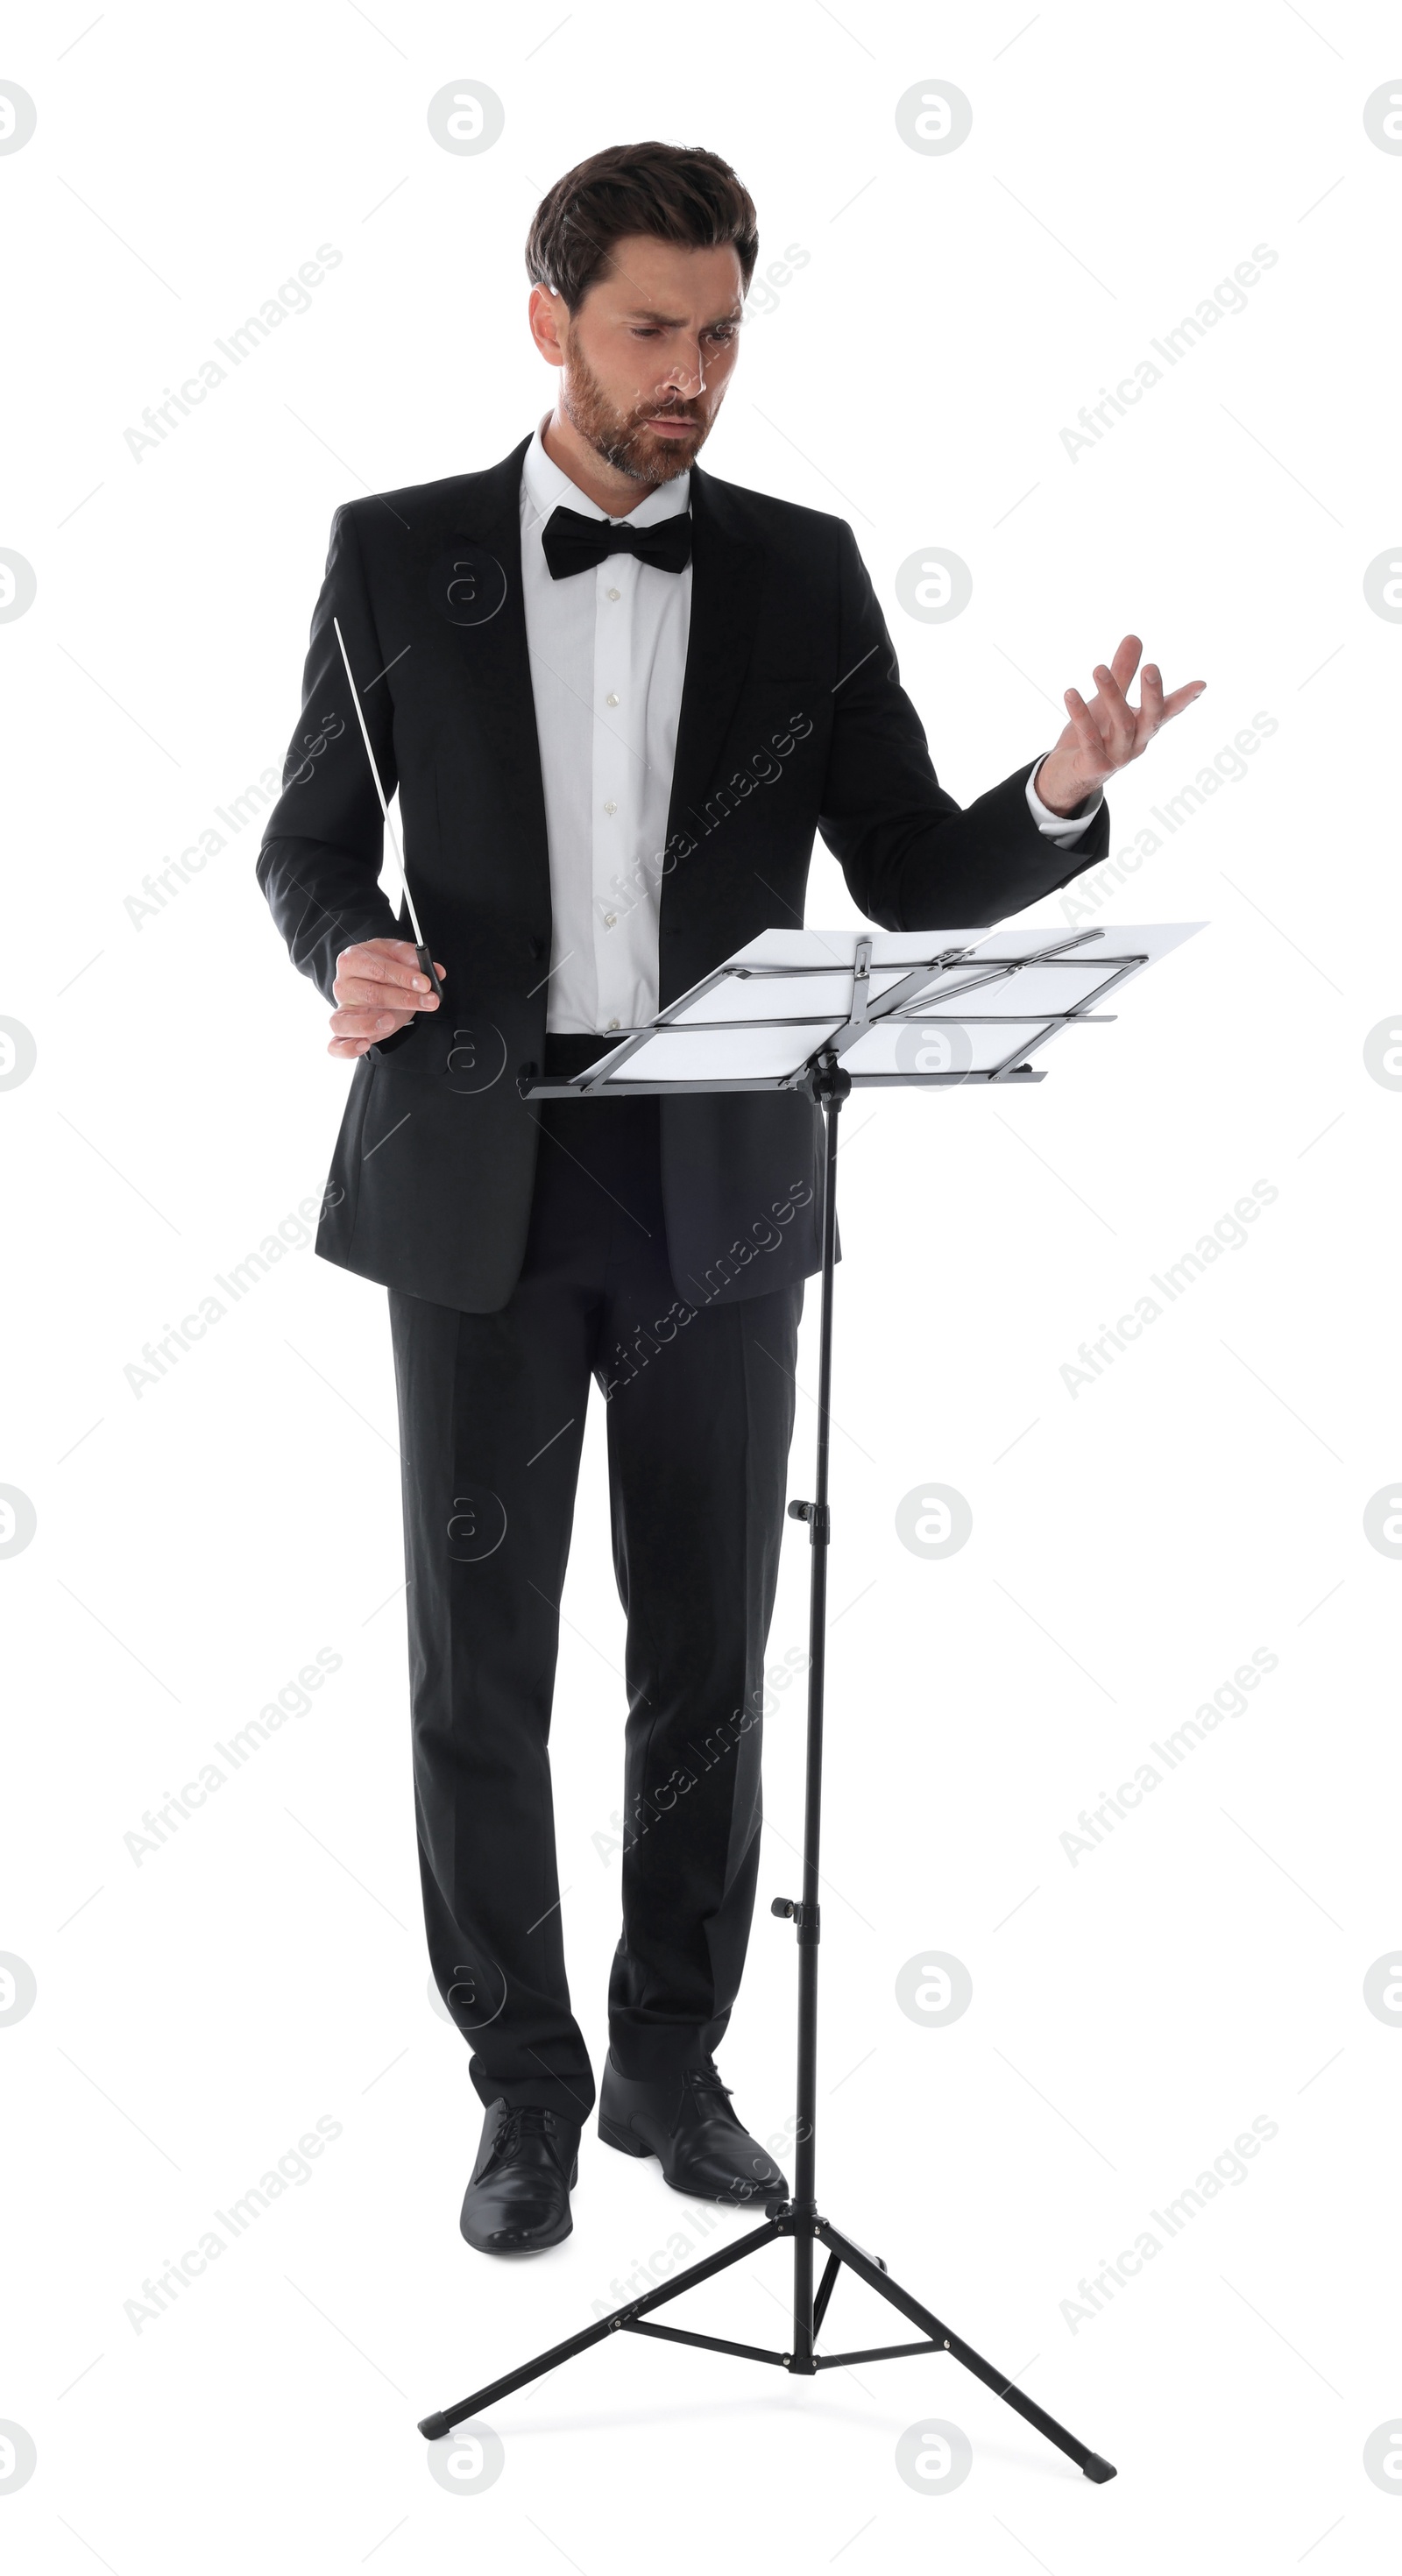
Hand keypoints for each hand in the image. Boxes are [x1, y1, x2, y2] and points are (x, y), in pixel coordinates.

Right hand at [328, 938, 444, 1059]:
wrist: (372, 982)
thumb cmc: (383, 970)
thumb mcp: (398, 957)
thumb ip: (415, 960)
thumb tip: (435, 971)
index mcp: (353, 959)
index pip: (377, 967)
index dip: (403, 976)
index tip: (426, 984)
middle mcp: (343, 985)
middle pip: (369, 994)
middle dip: (403, 998)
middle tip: (429, 1001)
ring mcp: (342, 1010)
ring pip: (344, 1021)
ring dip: (369, 1024)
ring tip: (390, 1021)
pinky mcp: (343, 1031)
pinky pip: (335, 1044)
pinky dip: (346, 1048)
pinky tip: (364, 1045)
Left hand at [1034, 634, 1204, 815]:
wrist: (1067, 775)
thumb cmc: (1095, 735)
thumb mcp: (1108, 701)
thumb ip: (1123, 673)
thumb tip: (1134, 637)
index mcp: (1143, 727)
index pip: (1167, 710)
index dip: (1184, 699)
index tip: (1201, 684)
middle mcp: (1136, 742)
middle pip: (1151, 717)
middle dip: (1152, 693)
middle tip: (1151, 668)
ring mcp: (1118, 757)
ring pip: (1121, 724)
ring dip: (1111, 694)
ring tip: (1099, 668)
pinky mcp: (1095, 766)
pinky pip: (1089, 739)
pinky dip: (1081, 716)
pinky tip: (1070, 694)